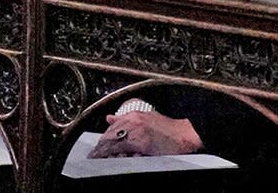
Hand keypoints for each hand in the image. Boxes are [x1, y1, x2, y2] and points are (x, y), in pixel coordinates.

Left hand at [87, 111, 202, 157]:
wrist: (184, 134)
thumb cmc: (169, 129)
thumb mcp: (146, 118)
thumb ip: (126, 119)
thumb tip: (109, 118)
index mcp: (133, 115)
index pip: (111, 128)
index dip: (102, 140)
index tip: (96, 149)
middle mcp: (132, 121)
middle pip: (110, 135)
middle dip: (100, 147)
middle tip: (92, 157)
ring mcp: (137, 131)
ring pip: (114, 142)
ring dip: (104, 153)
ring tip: (97, 160)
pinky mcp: (142, 142)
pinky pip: (124, 149)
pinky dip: (115, 155)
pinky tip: (111, 161)